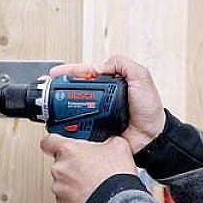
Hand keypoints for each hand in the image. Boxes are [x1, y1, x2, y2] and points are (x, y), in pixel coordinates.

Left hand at [40, 134, 136, 202]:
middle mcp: (59, 169)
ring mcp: (60, 188)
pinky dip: (76, 197)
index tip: (60, 143)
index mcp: (68, 150)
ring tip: (93, 183)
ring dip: (75, 182)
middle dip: (74, 164)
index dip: (54, 141)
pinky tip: (91, 195)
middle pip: (61, 163)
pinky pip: (67, 198)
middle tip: (90, 166)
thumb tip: (111, 143)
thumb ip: (108, 141)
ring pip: (63, 182)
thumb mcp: (118, 146)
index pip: (49, 141)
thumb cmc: (114, 177)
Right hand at [49, 55, 165, 153]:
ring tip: (52, 105)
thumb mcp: (141, 77)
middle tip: (49, 90)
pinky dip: (70, 124)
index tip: (56, 73)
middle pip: (76, 90)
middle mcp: (103, 98)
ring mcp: (98, 114)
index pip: (86, 74)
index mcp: (112, 83)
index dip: (70, 72)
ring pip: (75, 108)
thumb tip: (98, 66)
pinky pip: (80, 126)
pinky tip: (62, 123)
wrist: (153, 138)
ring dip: (63, 107)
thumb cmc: (150, 110)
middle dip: (61, 89)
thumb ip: (122, 64)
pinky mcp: (96, 130)